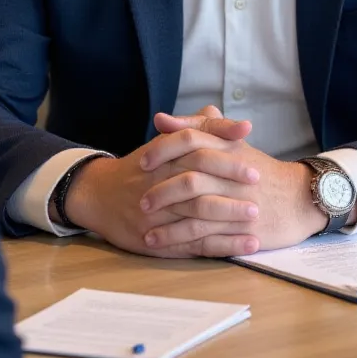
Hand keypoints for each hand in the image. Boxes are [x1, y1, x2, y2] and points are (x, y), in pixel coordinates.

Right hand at [61, 107, 261, 257]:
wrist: (99, 196)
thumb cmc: (140, 167)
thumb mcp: (163, 143)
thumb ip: (193, 127)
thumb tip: (219, 110)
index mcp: (162, 156)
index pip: (194, 147)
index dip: (222, 149)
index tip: (249, 148)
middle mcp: (158, 184)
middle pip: (197, 181)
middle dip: (229, 183)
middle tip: (257, 183)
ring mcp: (158, 215)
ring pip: (196, 215)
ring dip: (229, 216)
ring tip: (257, 218)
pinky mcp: (159, 240)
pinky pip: (195, 244)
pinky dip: (224, 246)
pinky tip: (247, 246)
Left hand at [139, 112, 328, 252]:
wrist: (299, 198)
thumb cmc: (260, 170)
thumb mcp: (233, 144)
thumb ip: (198, 128)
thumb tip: (162, 119)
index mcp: (229, 148)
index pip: (191, 141)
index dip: (164, 150)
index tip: (142, 161)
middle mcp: (232, 174)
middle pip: (190, 178)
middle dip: (161, 190)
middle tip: (139, 198)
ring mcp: (237, 202)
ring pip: (195, 211)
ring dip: (166, 221)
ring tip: (143, 226)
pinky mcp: (241, 229)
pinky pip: (205, 237)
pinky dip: (179, 241)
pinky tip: (160, 244)